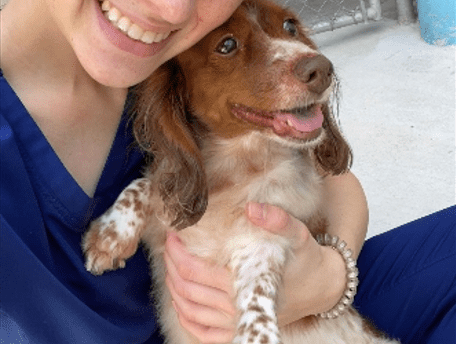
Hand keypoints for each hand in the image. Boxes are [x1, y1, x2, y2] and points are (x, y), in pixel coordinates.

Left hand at [164, 204, 346, 340]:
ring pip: (190, 311)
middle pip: (187, 290)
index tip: (172, 234)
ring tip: (170, 266)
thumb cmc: (305, 258)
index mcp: (246, 281)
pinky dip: (187, 318)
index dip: (177, 253)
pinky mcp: (240, 329)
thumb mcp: (297, 232)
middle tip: (168, 244)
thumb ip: (276, 218)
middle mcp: (237, 307)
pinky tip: (180, 301)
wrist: (321, 287)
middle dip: (172, 266)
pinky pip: (204, 333)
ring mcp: (237, 322)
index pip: (196, 271)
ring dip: (174, 289)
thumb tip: (251, 208)